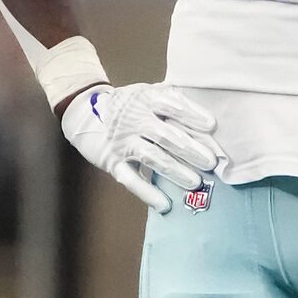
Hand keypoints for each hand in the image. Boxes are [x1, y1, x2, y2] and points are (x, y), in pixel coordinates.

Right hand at [61, 81, 217, 213]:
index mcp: (145, 98)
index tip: (211, 126)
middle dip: (190, 149)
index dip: (191, 115)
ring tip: (195, 182)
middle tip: (211, 162)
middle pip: (165, 135)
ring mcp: (122, 142)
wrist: (85, 115)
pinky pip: (131, 179)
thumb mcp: (147, 93)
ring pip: (152, 157)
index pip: (171, 105)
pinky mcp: (114, 162)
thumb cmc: (129, 106)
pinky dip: (147, 193)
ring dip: (175, 171)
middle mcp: (133, 119)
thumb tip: (210, 113)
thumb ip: (173, 98)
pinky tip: (164, 205)